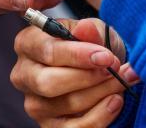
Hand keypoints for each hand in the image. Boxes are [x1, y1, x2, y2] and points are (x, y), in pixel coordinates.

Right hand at [12, 17, 138, 127]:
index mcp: (28, 43)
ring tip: (121, 80)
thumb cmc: (93, 45)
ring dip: (101, 93)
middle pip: (50, 83)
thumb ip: (90, 29)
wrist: (102, 68)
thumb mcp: (95, 31)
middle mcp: (24, 75)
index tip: (106, 57)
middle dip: (88, 77)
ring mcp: (34, 104)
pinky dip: (100, 116)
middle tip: (114, 69)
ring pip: (67, 104)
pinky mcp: (49, 126)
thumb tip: (85, 28)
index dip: (78, 55)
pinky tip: (115, 101)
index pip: (47, 51)